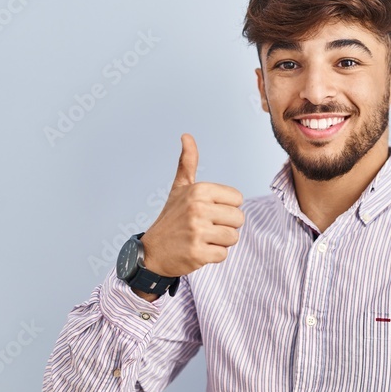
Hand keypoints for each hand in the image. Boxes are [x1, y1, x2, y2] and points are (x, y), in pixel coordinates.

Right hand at [140, 134, 244, 277]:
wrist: (152, 251)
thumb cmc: (171, 218)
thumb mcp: (179, 188)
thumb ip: (188, 163)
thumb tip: (186, 135)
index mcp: (199, 190)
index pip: (237, 200)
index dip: (225, 208)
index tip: (207, 212)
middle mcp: (198, 208)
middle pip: (239, 219)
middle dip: (225, 226)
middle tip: (204, 228)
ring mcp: (197, 231)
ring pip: (233, 237)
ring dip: (219, 242)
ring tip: (201, 239)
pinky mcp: (197, 253)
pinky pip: (223, 255)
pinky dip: (212, 256)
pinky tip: (197, 251)